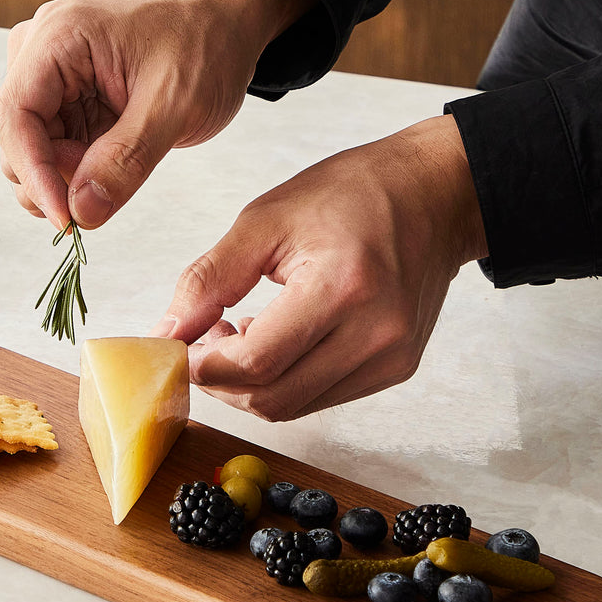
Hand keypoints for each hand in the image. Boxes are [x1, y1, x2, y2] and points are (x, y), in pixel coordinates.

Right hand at [0, 0, 314, 229]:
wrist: (222, 25)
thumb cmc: (205, 46)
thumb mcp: (176, 105)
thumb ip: (127, 159)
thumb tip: (82, 213)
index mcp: (59, 37)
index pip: (15, 116)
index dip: (33, 173)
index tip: (65, 218)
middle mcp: (40, 50)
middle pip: (15, 137)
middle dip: (52, 177)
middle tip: (105, 189)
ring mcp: (48, 74)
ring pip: (29, 149)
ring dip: (65, 176)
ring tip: (120, 164)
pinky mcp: (63, 97)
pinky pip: (51, 149)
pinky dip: (76, 170)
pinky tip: (113, 162)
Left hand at [151, 116, 487, 417]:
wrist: (435, 194)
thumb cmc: (353, 194)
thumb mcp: (265, 219)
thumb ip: (208, 279)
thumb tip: (166, 333)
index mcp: (343, 287)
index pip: (256, 361)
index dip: (204, 366)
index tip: (176, 348)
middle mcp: (376, 333)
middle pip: (272, 399)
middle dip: (221, 382)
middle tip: (200, 342)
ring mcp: (392, 357)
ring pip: (293, 406)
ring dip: (249, 385)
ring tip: (235, 335)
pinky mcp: (396, 368)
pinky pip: (320, 396)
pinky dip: (283, 380)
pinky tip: (274, 340)